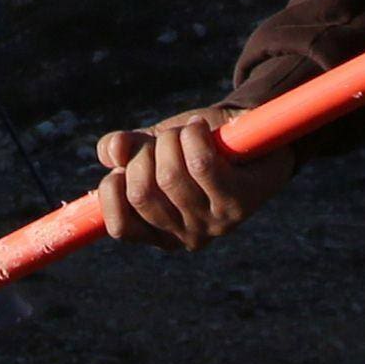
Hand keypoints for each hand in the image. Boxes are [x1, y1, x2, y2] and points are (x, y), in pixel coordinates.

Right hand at [94, 107, 289, 250]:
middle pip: (142, 192)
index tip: (121, 168)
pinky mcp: (239, 202)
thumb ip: (125, 150)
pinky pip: (201, 164)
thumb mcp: (153, 147)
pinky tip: (200, 127)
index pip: (120, 227)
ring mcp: (215, 223)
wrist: (252, 136)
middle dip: (143, 153)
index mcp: (159, 232)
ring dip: (171, 139)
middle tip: (163, 140)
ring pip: (170, 176)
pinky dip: (193, 135)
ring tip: (186, 132)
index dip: (112, 191)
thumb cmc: (195, 146)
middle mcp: (187, 236)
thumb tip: (112, 151)